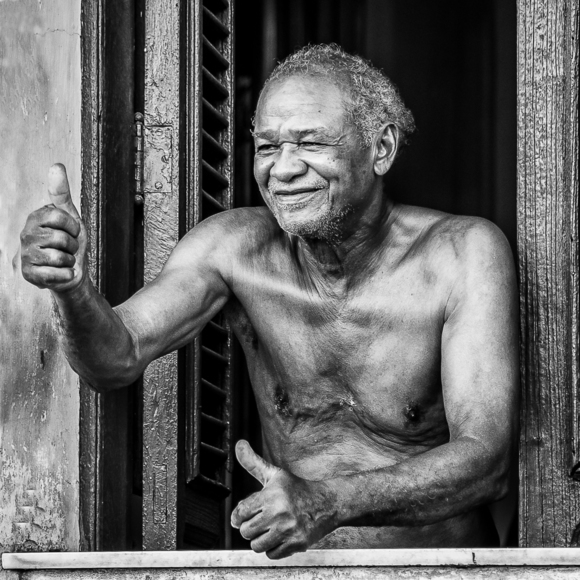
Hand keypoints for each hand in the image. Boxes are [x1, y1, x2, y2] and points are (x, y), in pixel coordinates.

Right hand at [20, 164, 86, 292]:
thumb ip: (62, 193)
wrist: (71, 271)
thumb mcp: (71, 217)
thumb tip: (56, 165)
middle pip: (60, 238)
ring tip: (64, 260)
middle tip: (68, 248)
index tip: (72, 231)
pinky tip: (61, 273)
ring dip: (69, 260)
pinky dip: (66, 275)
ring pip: (59, 257)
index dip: (73, 226)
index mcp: (35, 218)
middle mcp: (26, 235)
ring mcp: (25, 255)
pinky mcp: (29, 274)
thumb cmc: (71, 243)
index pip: (59, 216)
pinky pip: (56, 274)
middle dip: (72, 245)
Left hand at [231, 440, 336, 558]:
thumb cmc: (296, 488)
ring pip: (256, 545)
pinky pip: (271, 554)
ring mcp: (288, 530)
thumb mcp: (274, 474)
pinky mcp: (297, 543)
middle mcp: (279, 513)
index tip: (245, 514)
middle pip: (246, 531)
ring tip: (270, 528)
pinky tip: (280, 535)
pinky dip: (273, 547)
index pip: (240, 513)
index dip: (239, 514)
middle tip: (261, 519)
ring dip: (260, 539)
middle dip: (251, 526)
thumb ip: (253, 462)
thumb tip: (239, 444)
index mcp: (271, 495)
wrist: (326, 502)